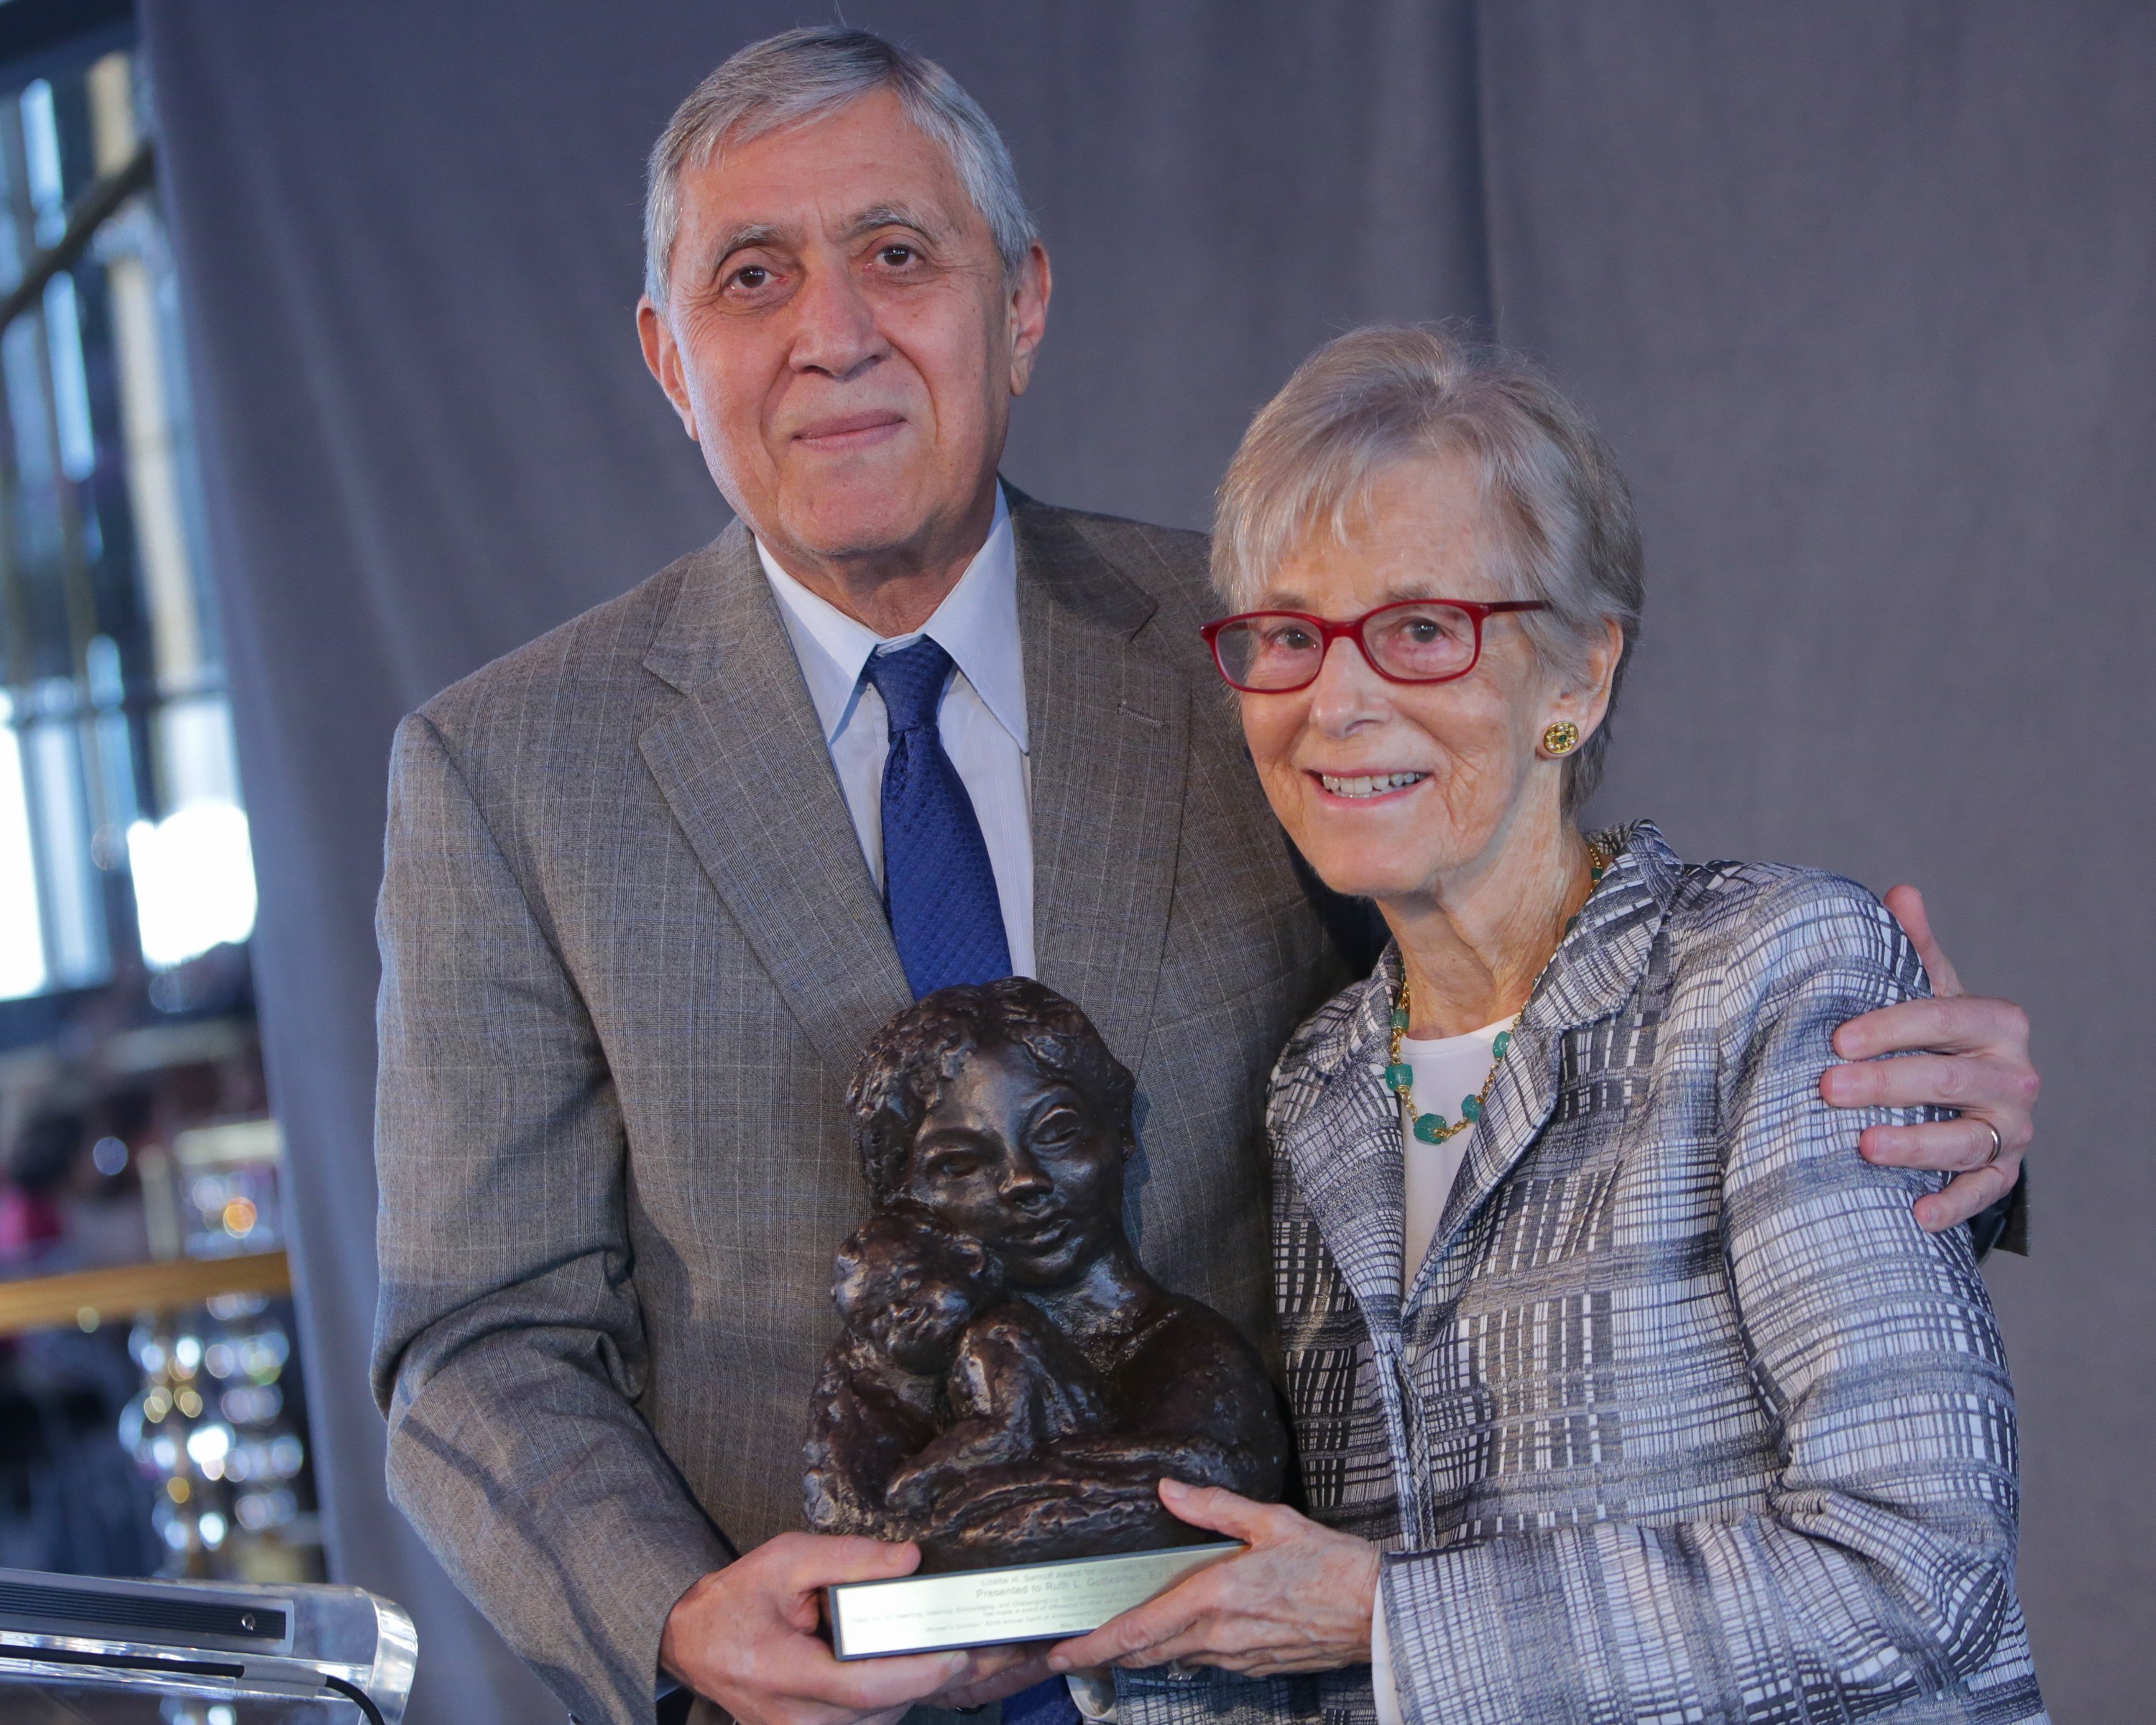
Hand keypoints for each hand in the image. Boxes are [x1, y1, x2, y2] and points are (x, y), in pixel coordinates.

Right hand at [660, 1533, 1030, 1724]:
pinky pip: (868, 1719)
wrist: (692, 1641)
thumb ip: (848, 1557)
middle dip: (933, 1677)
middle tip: (984, 1647)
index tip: (958, 1654)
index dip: (917, 1674)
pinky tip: (909, 1664)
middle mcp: (795, 1718)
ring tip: (951, 1649)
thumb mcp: (784, 1559)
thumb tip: (908, 1559)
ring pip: (880, 1717)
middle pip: (882, 1705)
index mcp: (784, 1672)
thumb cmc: (736, 1599)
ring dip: (916, 1686)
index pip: (863, 1686)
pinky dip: (894, 1693)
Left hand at [1044, 1479, 1377, 1678]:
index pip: (1137, 1630)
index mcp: (1214, 1597)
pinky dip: (1185, 1650)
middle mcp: (1219, 1635)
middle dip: (1108, 1652)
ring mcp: (1238, 1656)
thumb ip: (1214, 1507)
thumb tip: (1168, 1489)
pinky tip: (1188, 1632)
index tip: (1061, 1654)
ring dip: (1146, 1650)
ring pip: (1175, 1659)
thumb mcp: (1270, 1520)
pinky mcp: (1257, 1665)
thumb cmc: (1331, 1565)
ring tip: (1125, 1634)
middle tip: (1077, 1647)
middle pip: (1146, 1653)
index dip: (1093, 1646)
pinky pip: (1207, 1662)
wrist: (1378, 1611)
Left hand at [1822, 884, 2035, 1231]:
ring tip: (1863, 1146)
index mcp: (1998, 1022)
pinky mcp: (2004, 1173)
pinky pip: (1982, 1193)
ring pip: (1966, 1139)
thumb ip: (1914, 947)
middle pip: (1950, 1079)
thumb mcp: (1929, 989)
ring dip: (1915, 1145)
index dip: (1892, 1027)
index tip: (1839, 1039)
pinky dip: (1952, 1206)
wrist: (1969, 1092)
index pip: (1944, 1018)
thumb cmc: (1937, 1033)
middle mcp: (2014, 1076)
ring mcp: (2012, 1128)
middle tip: (1828, 1088)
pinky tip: (1914, 1214)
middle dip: (1888, 1084)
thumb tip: (1901, 893)